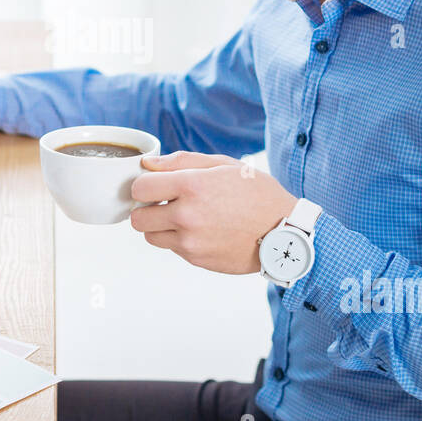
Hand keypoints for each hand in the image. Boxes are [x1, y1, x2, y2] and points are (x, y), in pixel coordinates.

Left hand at [129, 151, 297, 273]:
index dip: (144, 184)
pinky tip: (200, 229)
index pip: (139, 188)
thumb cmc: (257, 193)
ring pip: (149, 236)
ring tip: (181, 217)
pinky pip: (171, 248)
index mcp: (191, 186)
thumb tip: (148, 164)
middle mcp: (187, 216)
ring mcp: (190, 241)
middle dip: (146, 208)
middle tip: (163, 203)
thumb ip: (181, 161)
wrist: (284, 231)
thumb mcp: (223, 164)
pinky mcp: (196, 259)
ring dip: (158, 226)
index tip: (155, 184)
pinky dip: (178, 239)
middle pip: (137, 218)